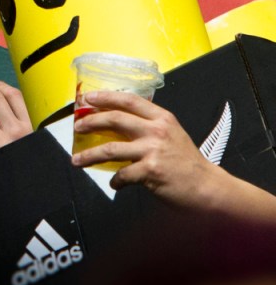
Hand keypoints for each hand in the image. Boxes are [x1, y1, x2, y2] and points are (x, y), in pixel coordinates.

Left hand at [71, 91, 218, 204]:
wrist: (208, 188)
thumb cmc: (187, 163)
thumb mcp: (171, 135)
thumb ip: (148, 127)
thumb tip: (115, 124)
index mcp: (162, 118)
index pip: (129, 99)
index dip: (106, 96)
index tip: (88, 98)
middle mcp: (157, 130)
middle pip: (115, 119)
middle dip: (91, 121)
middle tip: (77, 127)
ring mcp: (153, 150)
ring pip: (110, 148)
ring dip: (89, 155)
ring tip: (77, 160)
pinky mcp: (151, 171)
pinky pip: (122, 174)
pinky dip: (115, 181)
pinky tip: (114, 184)